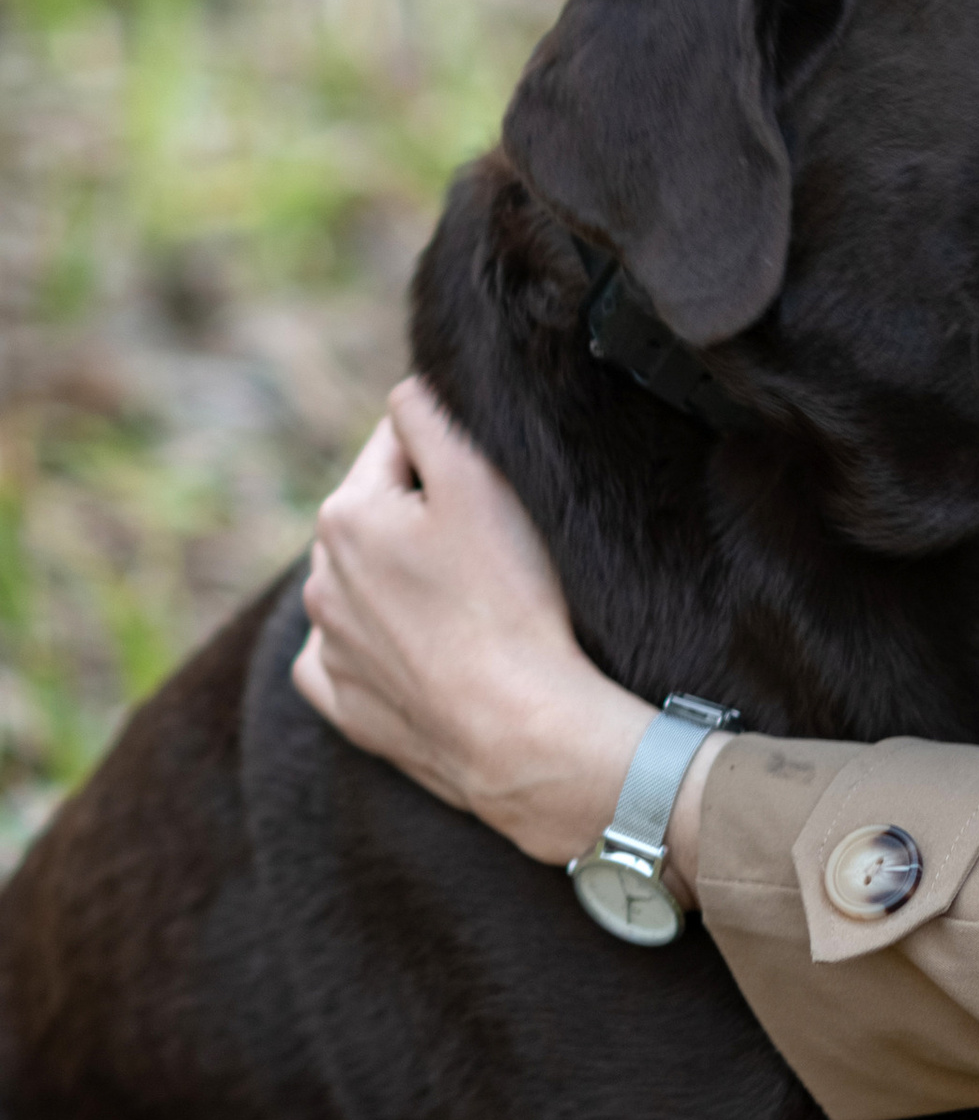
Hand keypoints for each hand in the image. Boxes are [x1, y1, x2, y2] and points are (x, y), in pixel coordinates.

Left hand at [293, 378, 674, 874]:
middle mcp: (318, 578)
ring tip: (469, 605)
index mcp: (344, 515)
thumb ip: (430, 415)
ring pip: (364, 584)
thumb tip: (406, 389)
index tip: (492, 492)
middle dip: (420, 518)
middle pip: (377, 516)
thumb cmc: (508, 600)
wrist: (518, 731)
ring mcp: (328, 647)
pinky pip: (347, 657)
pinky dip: (379, 648)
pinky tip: (424, 654)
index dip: (450, 458)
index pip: (397, 445)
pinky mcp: (343, 704)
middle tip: (489, 549)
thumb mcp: (479, 481)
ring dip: (404, 580)